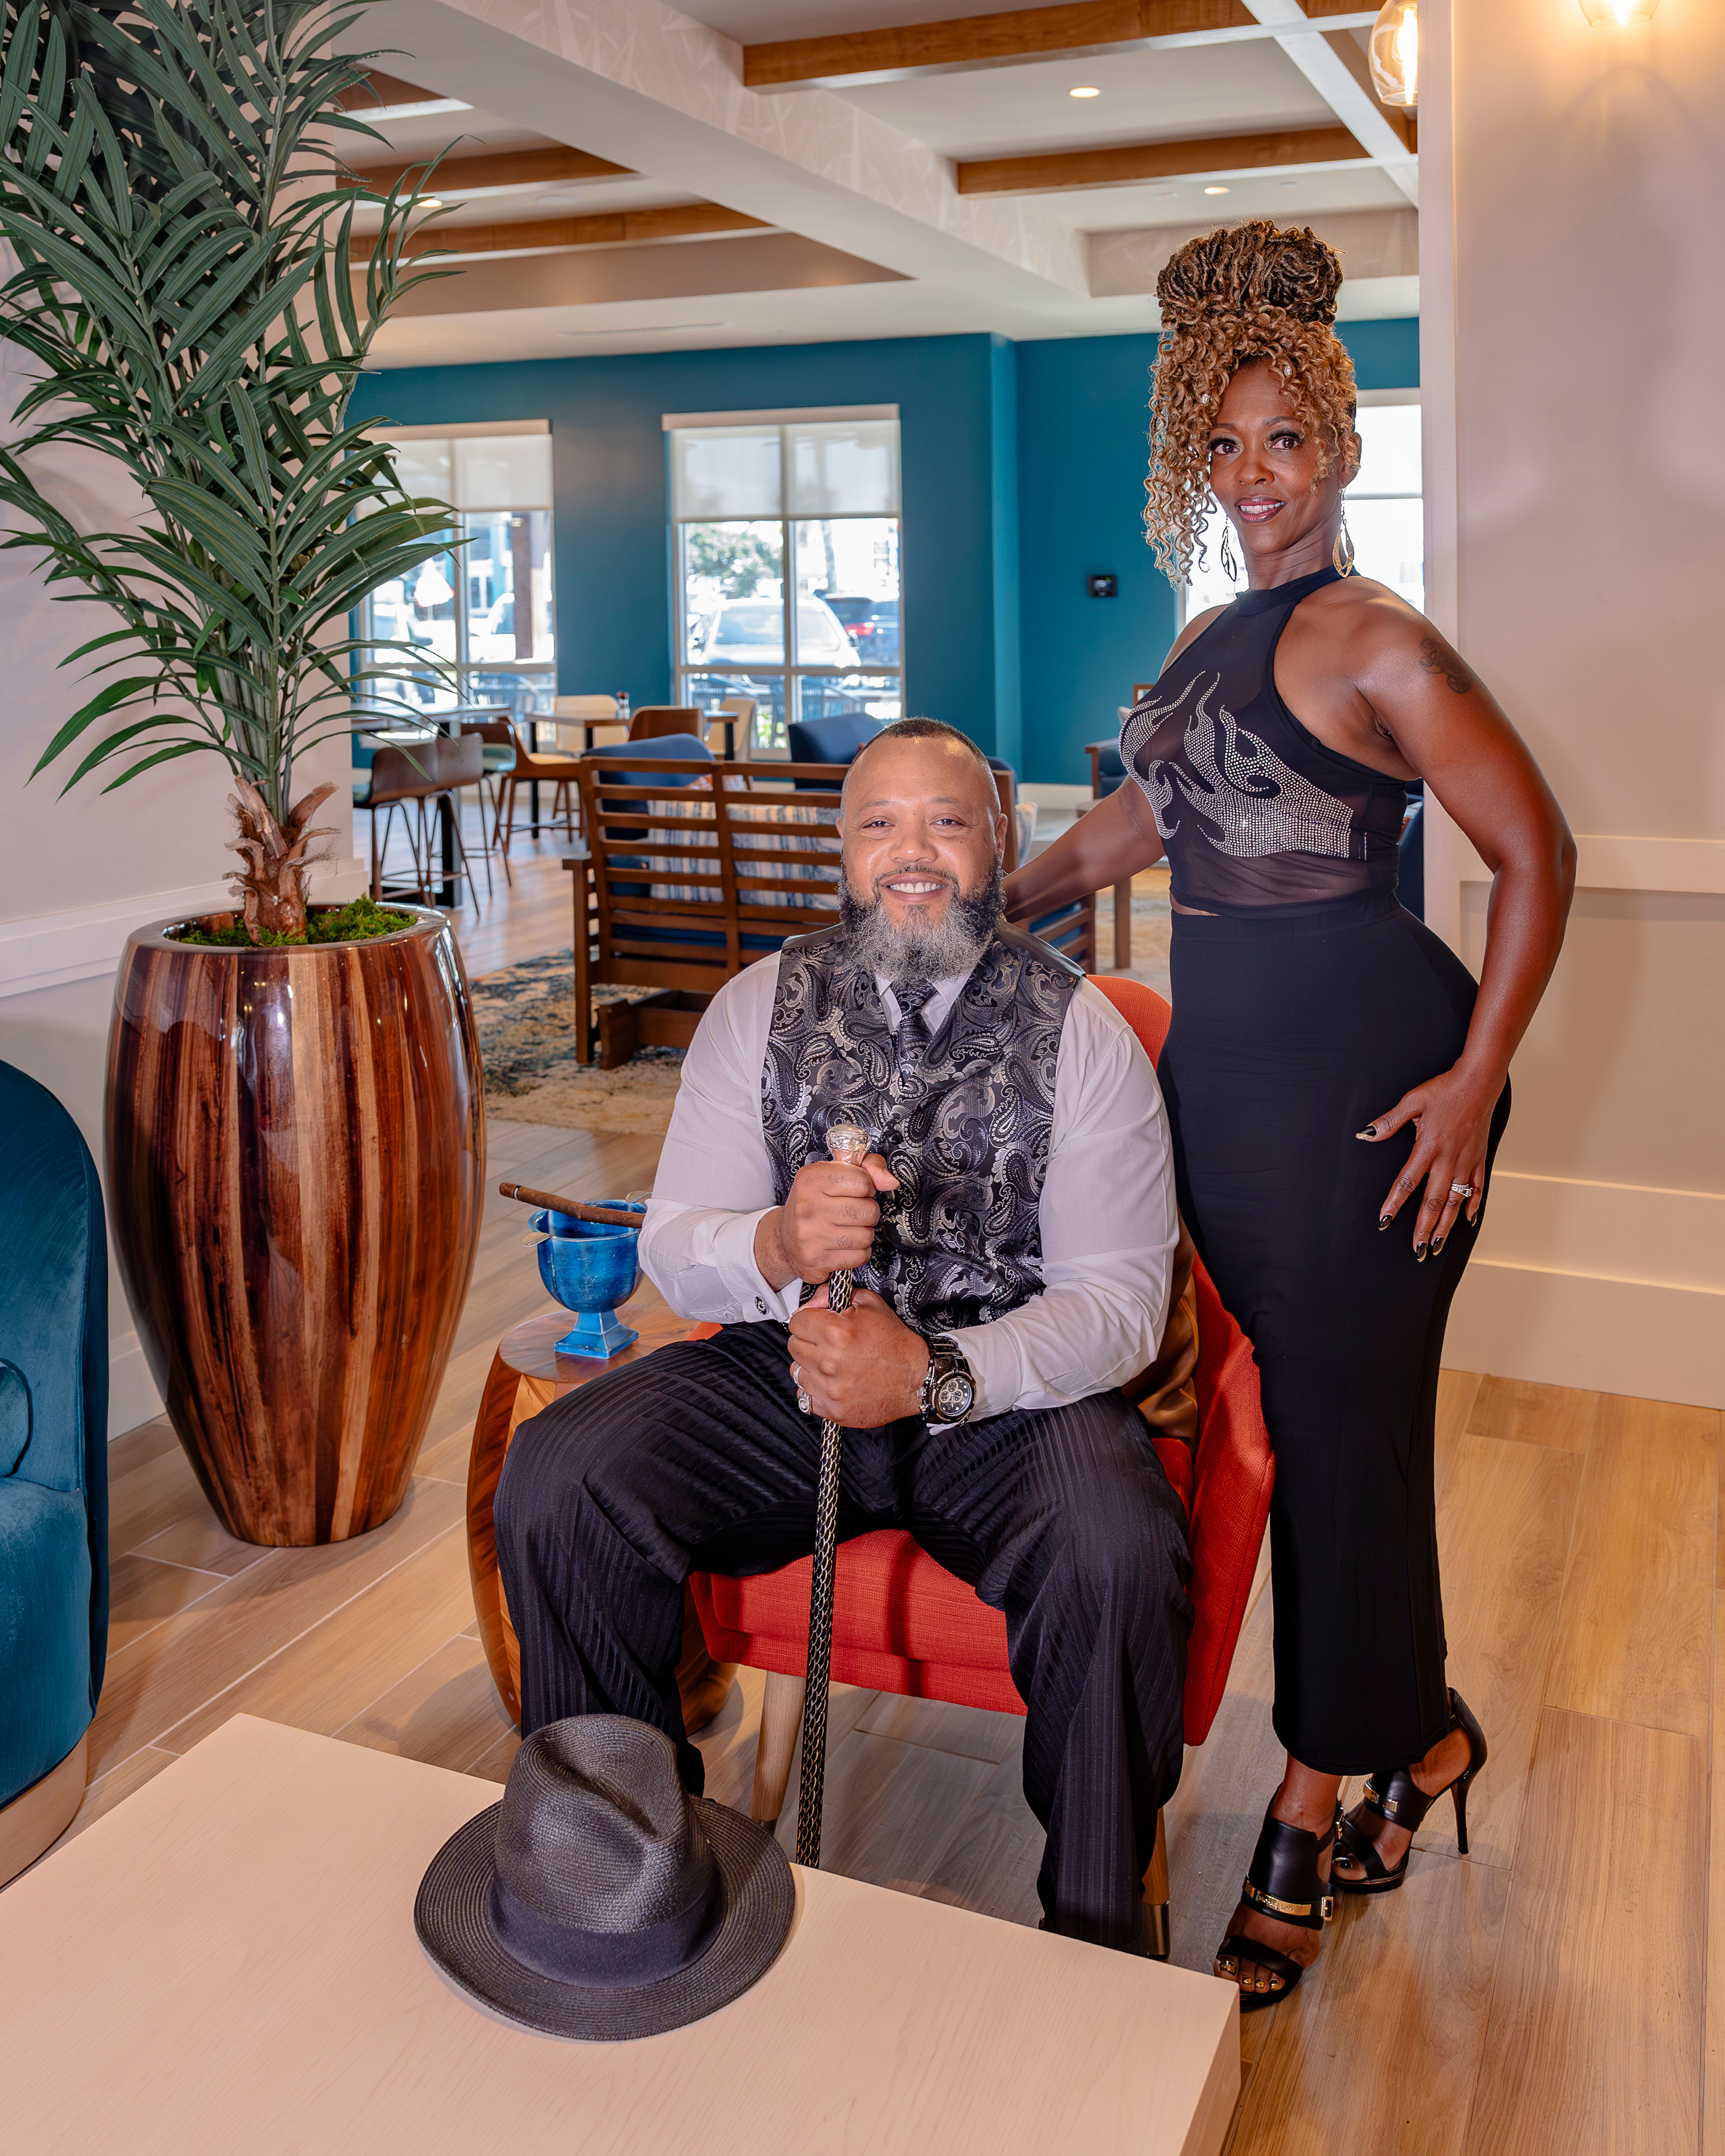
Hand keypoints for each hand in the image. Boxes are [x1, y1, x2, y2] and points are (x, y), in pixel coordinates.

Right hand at [756, 1153, 896, 1288]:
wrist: (785, 1240)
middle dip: (868, 1212)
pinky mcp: (816, 1260)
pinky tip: (844, 1245)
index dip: (866, 1187)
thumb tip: (891, 1182)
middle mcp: (808, 1206)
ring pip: (866, 1236)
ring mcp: (810, 1235)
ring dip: (864, 1233)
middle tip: (853, 1212)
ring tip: (848, 1229)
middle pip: (868, 1210)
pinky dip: (858, 1252)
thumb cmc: (815, 1203)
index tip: (855, 1191)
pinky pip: (859, 1256)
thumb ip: (867, 1167)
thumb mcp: (834, 1174)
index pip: (862, 1181)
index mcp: (811, 1179)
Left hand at [789, 1287, 927, 1427]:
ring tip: (831, 1363)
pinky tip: (831, 1381)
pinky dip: (814, 1389)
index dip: (808, 1320)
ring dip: (810, 1365)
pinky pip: (804, 1396)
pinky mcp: (832, 1409)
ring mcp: (829, 1388)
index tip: (817, 1324)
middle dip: (808, 1341)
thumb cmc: (895, 1344)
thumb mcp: (869, 1304)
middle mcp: (829, 1362)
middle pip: (794, 1346)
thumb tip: (812, 1302)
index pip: (796, 1322)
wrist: (916, 1378)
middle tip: (827, 1343)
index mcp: (835, 1333)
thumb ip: (833, 1295)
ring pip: (797, 1371)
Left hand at [1358, 1065, 1503, 1257]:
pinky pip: (1477, 1188)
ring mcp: (1466, 1162)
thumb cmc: (1445, 1089)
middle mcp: (1448, 1160)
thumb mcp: (1412, 1100)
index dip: (1394, 1204)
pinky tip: (1467, 1221)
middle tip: (1417, 1250)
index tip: (1385, 1222)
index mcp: (1428, 1147)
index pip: (1407, 1183)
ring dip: (1446, 1226)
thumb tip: (1366, 1134)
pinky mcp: (1480, 1159)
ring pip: (1455, 1202)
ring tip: (1438, 1245)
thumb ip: (1389, 1121)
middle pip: (1433, 1202)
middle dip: (1424, 1228)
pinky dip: (1473, 1206)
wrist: (1479, 1082)